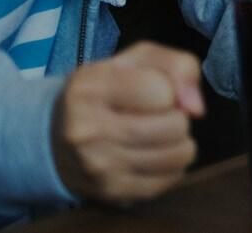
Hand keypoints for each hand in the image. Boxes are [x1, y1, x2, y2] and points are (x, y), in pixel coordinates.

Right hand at [51, 42, 204, 204]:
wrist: (54, 137)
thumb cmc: (107, 89)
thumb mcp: (138, 59)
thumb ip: (178, 66)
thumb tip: (196, 108)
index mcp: (91, 87)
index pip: (163, 92)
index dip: (169, 90)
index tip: (152, 91)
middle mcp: (87, 130)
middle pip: (175, 126)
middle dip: (177, 117)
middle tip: (157, 115)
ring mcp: (97, 166)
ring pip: (178, 155)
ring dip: (179, 142)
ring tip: (158, 134)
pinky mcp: (110, 192)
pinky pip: (170, 179)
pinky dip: (171, 166)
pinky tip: (151, 155)